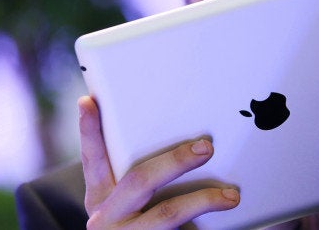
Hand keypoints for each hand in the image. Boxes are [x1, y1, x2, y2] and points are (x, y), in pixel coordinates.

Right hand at [78, 96, 239, 228]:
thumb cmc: (135, 227)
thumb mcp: (125, 207)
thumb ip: (141, 182)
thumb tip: (187, 147)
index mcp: (100, 198)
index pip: (92, 159)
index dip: (89, 130)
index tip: (88, 101)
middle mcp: (106, 218)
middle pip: (140, 180)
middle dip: (176, 161)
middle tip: (206, 148)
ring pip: (168, 213)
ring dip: (203, 200)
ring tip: (230, 196)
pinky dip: (206, 227)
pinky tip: (225, 220)